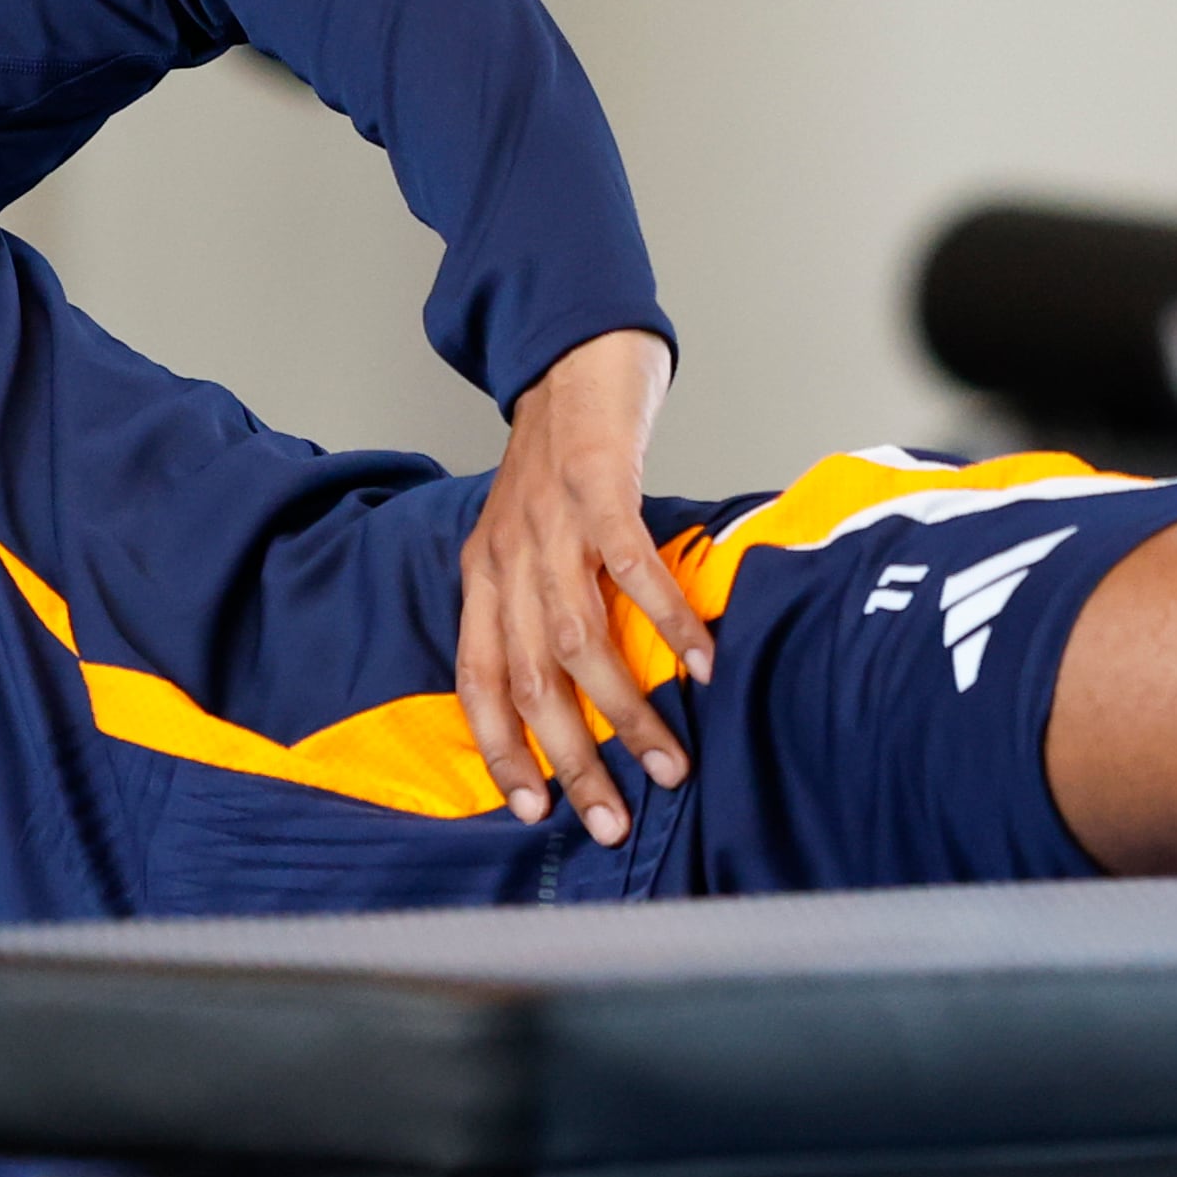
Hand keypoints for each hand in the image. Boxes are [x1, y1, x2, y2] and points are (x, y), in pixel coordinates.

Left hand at [457, 327, 709, 844]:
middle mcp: (506, 556)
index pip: (477, 681)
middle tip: (612, 821)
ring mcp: (549, 521)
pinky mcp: (597, 484)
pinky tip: (700, 662)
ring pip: (577, 641)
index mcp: (482, 576)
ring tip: (671, 763)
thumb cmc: (561, 459)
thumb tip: (572, 694)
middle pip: (530, 681)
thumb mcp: (525, 538)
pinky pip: (628, 566)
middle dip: (573, 761)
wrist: (576, 355)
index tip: (533, 811)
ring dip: (625, 712)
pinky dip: (664, 619)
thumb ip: (536, 607)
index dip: (501, 751)